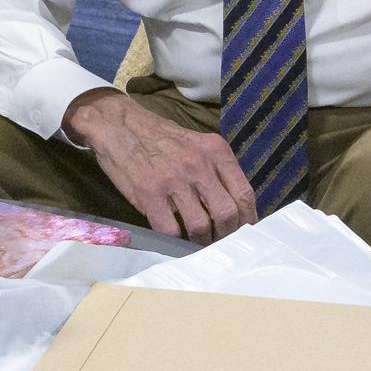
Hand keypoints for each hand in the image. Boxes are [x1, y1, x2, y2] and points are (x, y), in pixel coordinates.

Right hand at [63, 89, 257, 242]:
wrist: (122, 126)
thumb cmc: (163, 139)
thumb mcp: (199, 144)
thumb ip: (218, 170)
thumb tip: (235, 205)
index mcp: (216, 151)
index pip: (244, 192)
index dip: (248, 217)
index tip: (245, 230)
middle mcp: (199, 165)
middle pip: (226, 212)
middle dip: (227, 234)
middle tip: (221, 242)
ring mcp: (174, 181)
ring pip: (200, 225)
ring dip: (202, 241)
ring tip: (199, 243)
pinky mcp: (149, 195)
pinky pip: (170, 229)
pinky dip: (176, 240)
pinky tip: (176, 238)